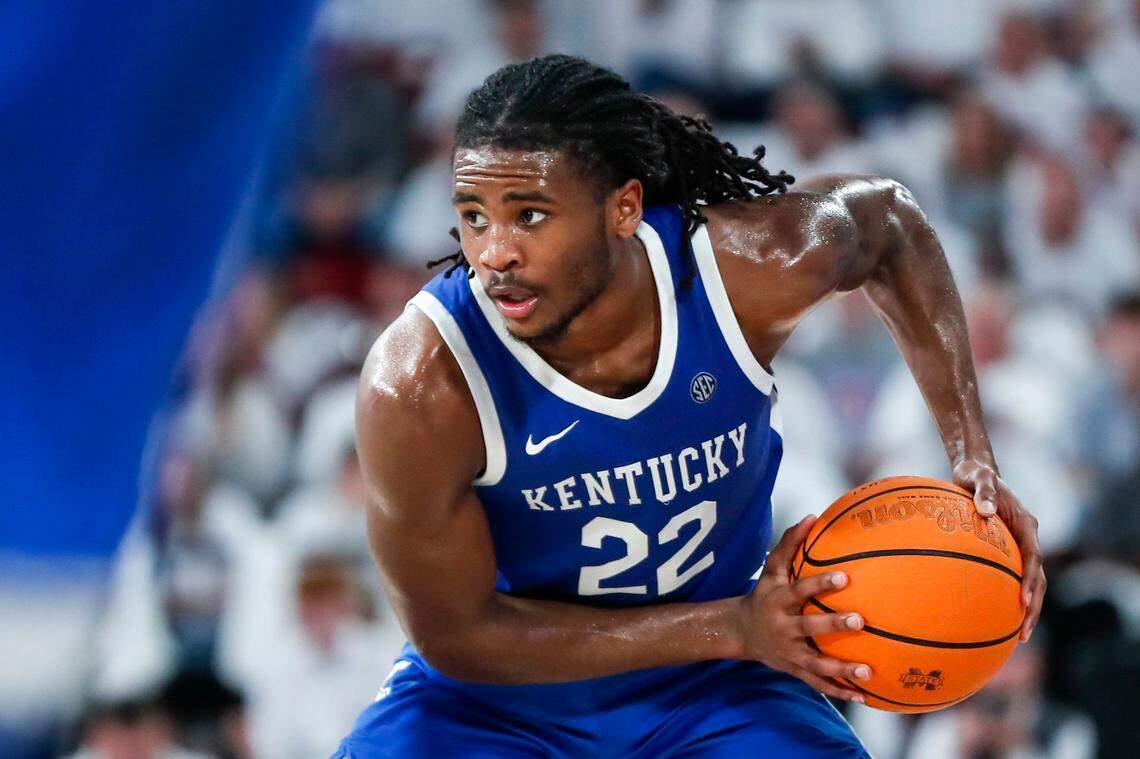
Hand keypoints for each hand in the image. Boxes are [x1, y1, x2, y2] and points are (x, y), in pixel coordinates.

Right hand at [741, 514, 871, 702]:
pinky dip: (840, 692)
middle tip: (860, 620)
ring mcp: (789, 653)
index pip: (799, 591)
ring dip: (841, 669)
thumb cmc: (764, 594)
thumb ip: (789, 544)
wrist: (742, 632)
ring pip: (816, 664)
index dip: (819, 585)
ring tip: (868, 671)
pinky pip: (818, 685)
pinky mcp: (795, 671)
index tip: (843, 577)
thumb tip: (812, 516)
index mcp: (778, 601)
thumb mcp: (771, 570)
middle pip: (808, 628)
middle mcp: (783, 628)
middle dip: (833, 626)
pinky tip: (864, 696)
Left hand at [953, 460, 1045, 641]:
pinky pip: (1010, 578)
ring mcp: (1019, 547)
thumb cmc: (977, 476)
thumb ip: (983, 492)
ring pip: (1029, 583)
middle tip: (1024, 633)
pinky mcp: (1008, 552)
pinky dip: (1007, 598)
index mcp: (1026, 526)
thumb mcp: (979, 478)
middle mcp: (1027, 539)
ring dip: (1027, 609)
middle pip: (1037, 579)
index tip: (1024, 601)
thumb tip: (984, 511)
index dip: (1030, 581)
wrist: (976, 472)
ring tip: (1018, 638)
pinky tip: (994, 619)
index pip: (1034, 559)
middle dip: (1034, 607)